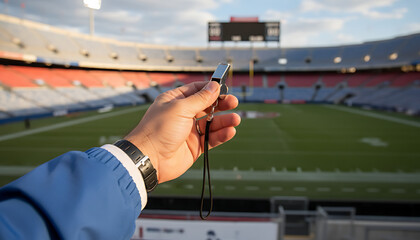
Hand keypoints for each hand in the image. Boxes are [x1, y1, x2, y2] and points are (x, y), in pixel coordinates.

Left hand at [124, 81, 239, 182]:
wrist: (149, 159)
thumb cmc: (159, 130)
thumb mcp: (180, 108)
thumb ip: (200, 98)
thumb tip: (214, 86)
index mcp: (175, 101)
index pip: (196, 90)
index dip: (211, 89)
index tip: (224, 88)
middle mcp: (182, 115)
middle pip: (207, 106)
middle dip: (221, 104)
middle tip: (234, 103)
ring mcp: (188, 131)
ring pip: (211, 123)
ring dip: (224, 121)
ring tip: (235, 119)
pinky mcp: (195, 146)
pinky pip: (211, 138)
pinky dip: (221, 135)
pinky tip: (230, 131)